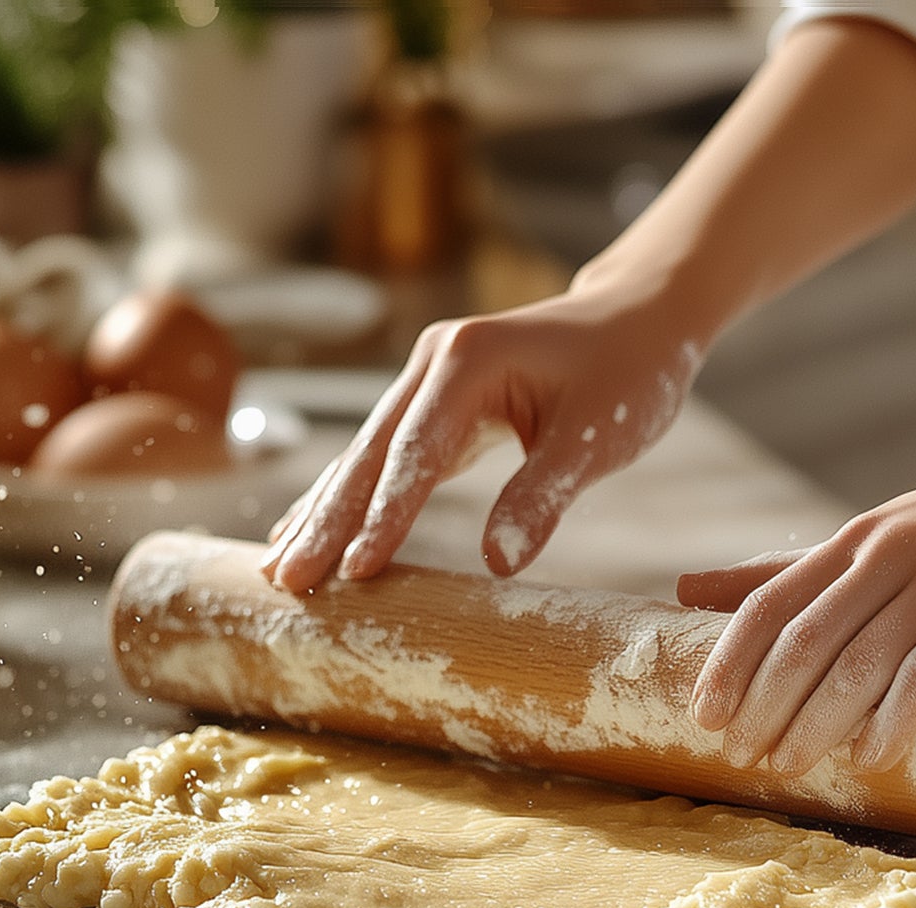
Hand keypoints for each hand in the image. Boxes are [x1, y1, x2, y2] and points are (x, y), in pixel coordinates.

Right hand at [260, 277, 702, 591]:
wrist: (637, 318)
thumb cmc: (628, 371)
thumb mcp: (598, 435)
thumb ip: (544, 495)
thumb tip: (499, 564)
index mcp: (468, 363)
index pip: (415, 453)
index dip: (384, 517)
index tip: (356, 571)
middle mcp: (432, 363)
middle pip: (368, 455)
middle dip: (326, 522)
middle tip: (288, 581)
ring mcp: (424, 380)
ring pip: (363, 457)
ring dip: (322, 514)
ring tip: (278, 567)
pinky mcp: (430, 403)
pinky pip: (379, 458)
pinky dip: (344, 498)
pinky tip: (306, 529)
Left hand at [680, 440, 915, 774]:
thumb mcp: (869, 540)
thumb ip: (787, 573)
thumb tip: (686, 590)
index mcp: (850, 543)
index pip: (768, 606)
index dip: (729, 664)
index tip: (702, 716)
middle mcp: (886, 556)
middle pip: (805, 640)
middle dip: (764, 705)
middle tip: (740, 755)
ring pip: (862, 660)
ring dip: (818, 722)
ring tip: (790, 765)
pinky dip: (897, 718)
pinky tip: (871, 757)